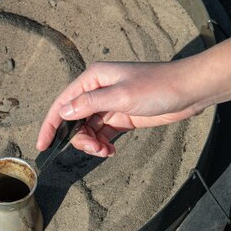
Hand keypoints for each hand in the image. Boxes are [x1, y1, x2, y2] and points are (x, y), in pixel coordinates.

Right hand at [36, 61, 204, 156]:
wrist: (188, 91)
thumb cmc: (156, 88)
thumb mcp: (120, 96)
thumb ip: (90, 104)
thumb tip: (63, 112)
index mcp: (93, 79)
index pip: (63, 104)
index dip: (50, 125)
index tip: (42, 145)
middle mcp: (98, 90)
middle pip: (74, 120)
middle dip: (79, 139)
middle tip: (95, 149)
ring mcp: (110, 105)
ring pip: (88, 129)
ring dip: (92, 143)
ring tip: (105, 151)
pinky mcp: (122, 117)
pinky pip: (103, 134)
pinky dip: (103, 144)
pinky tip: (111, 151)